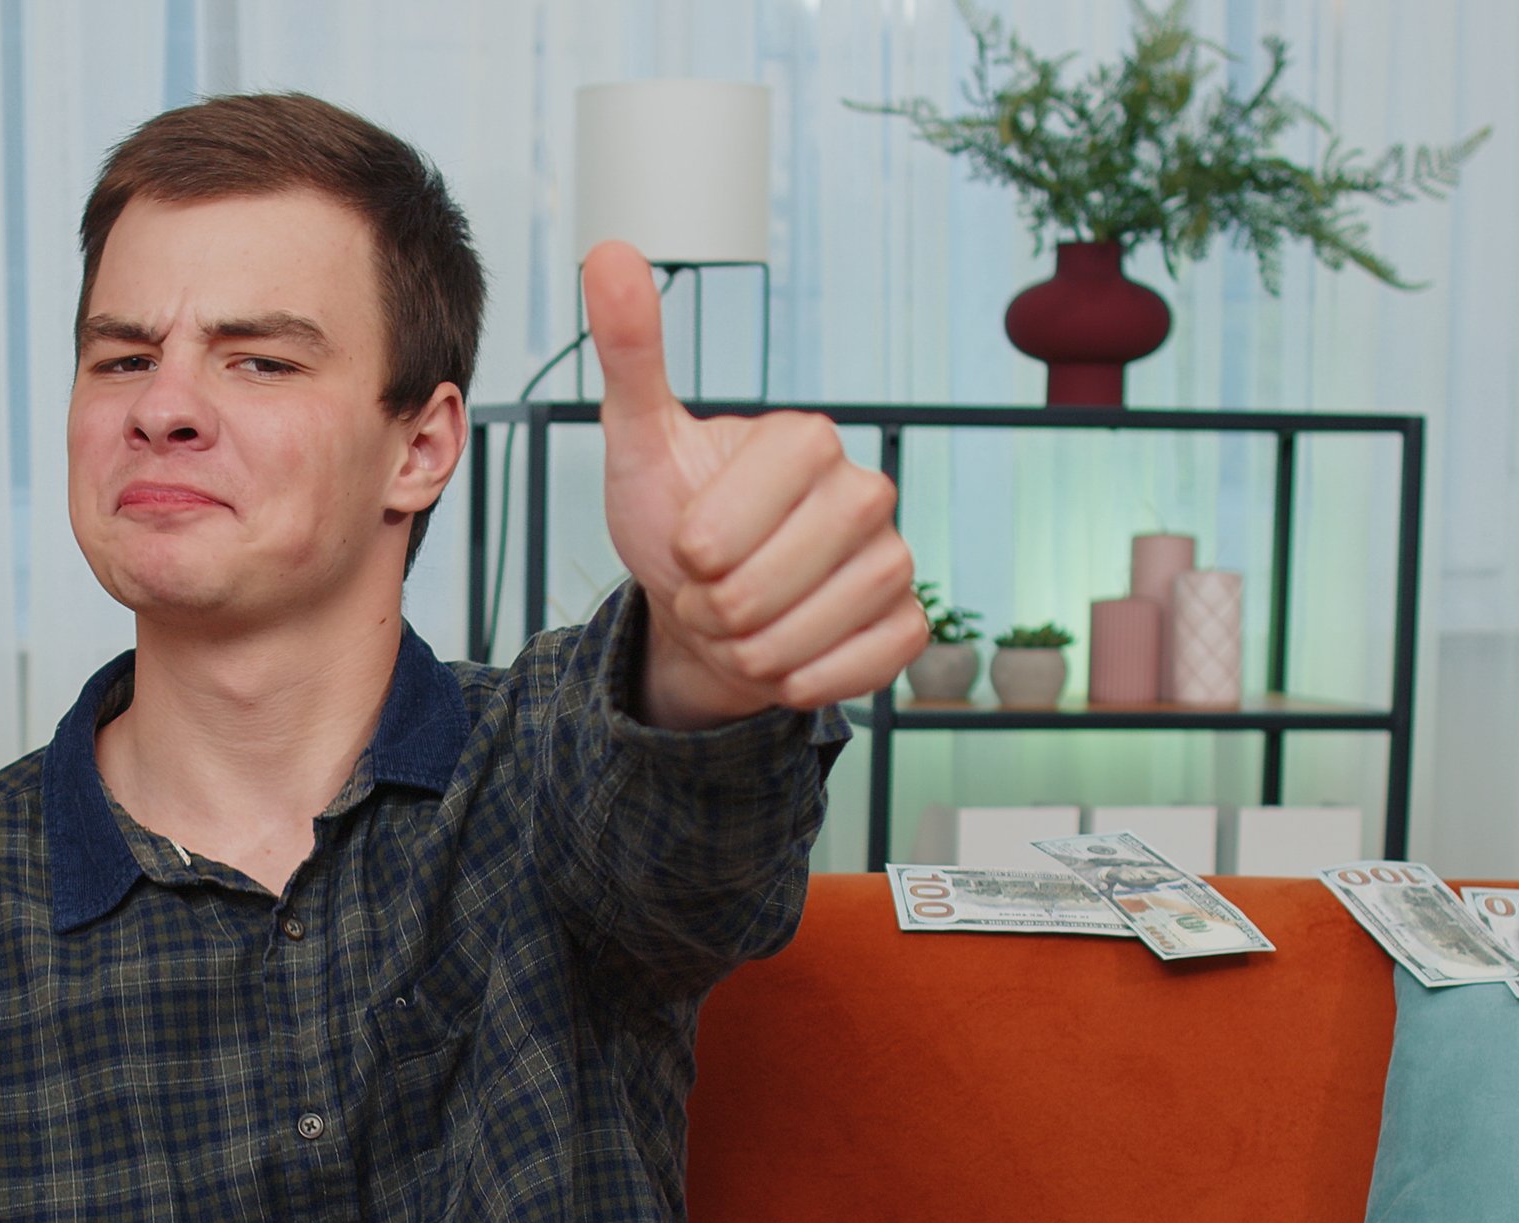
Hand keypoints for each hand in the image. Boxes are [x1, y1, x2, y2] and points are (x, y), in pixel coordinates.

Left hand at [584, 241, 926, 724]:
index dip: (691, 551)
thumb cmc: (677, 517)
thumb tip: (609, 249)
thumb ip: (631, 351)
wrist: (712, 606)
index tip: (686, 545)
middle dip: (713, 606)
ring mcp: (895, 556)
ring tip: (740, 623)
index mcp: (807, 438)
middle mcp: (867, 489)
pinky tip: (785, 659)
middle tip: (708, 590)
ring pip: (805, 632)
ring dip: (749, 648)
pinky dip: (806, 677)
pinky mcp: (909, 621)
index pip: (726, 526)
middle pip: (762, 586)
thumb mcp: (640, 439)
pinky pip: (862, 667)